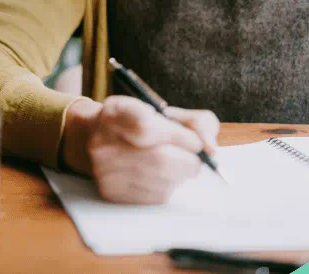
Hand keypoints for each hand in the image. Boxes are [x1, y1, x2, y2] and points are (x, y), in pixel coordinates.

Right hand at [61, 96, 218, 204]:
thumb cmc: (140, 124)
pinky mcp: (111, 192)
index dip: (179, 136)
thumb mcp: (166, 112)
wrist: (98, 140)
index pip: (148, 126)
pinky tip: (163, 177)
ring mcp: (104, 169)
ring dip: (180, 175)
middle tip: (195, 159)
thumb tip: (210, 147)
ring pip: (160, 180)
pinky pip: (154, 196)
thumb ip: (196, 122)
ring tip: (178, 166)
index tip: (195, 142)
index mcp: (116, 112)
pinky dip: (169, 187)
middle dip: (188, 161)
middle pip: (159, 159)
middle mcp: (103, 140)